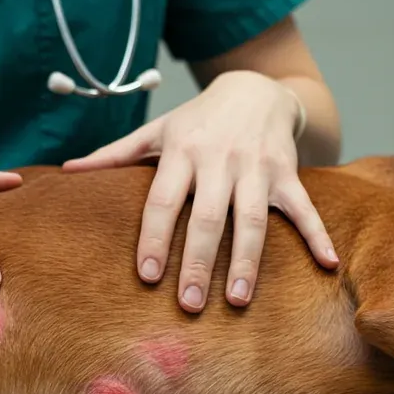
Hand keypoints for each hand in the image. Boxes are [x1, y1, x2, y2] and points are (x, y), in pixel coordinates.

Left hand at [63, 70, 338, 312]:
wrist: (255, 88)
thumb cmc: (197, 120)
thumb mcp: (157, 130)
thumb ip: (115, 154)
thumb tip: (66, 172)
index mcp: (182, 152)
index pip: (163, 201)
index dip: (156, 237)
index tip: (148, 275)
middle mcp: (219, 161)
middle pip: (207, 218)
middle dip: (197, 263)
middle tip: (187, 305)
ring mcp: (258, 169)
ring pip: (253, 220)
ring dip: (246, 262)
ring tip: (237, 301)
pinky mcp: (288, 175)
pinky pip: (304, 208)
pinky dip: (317, 235)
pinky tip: (327, 265)